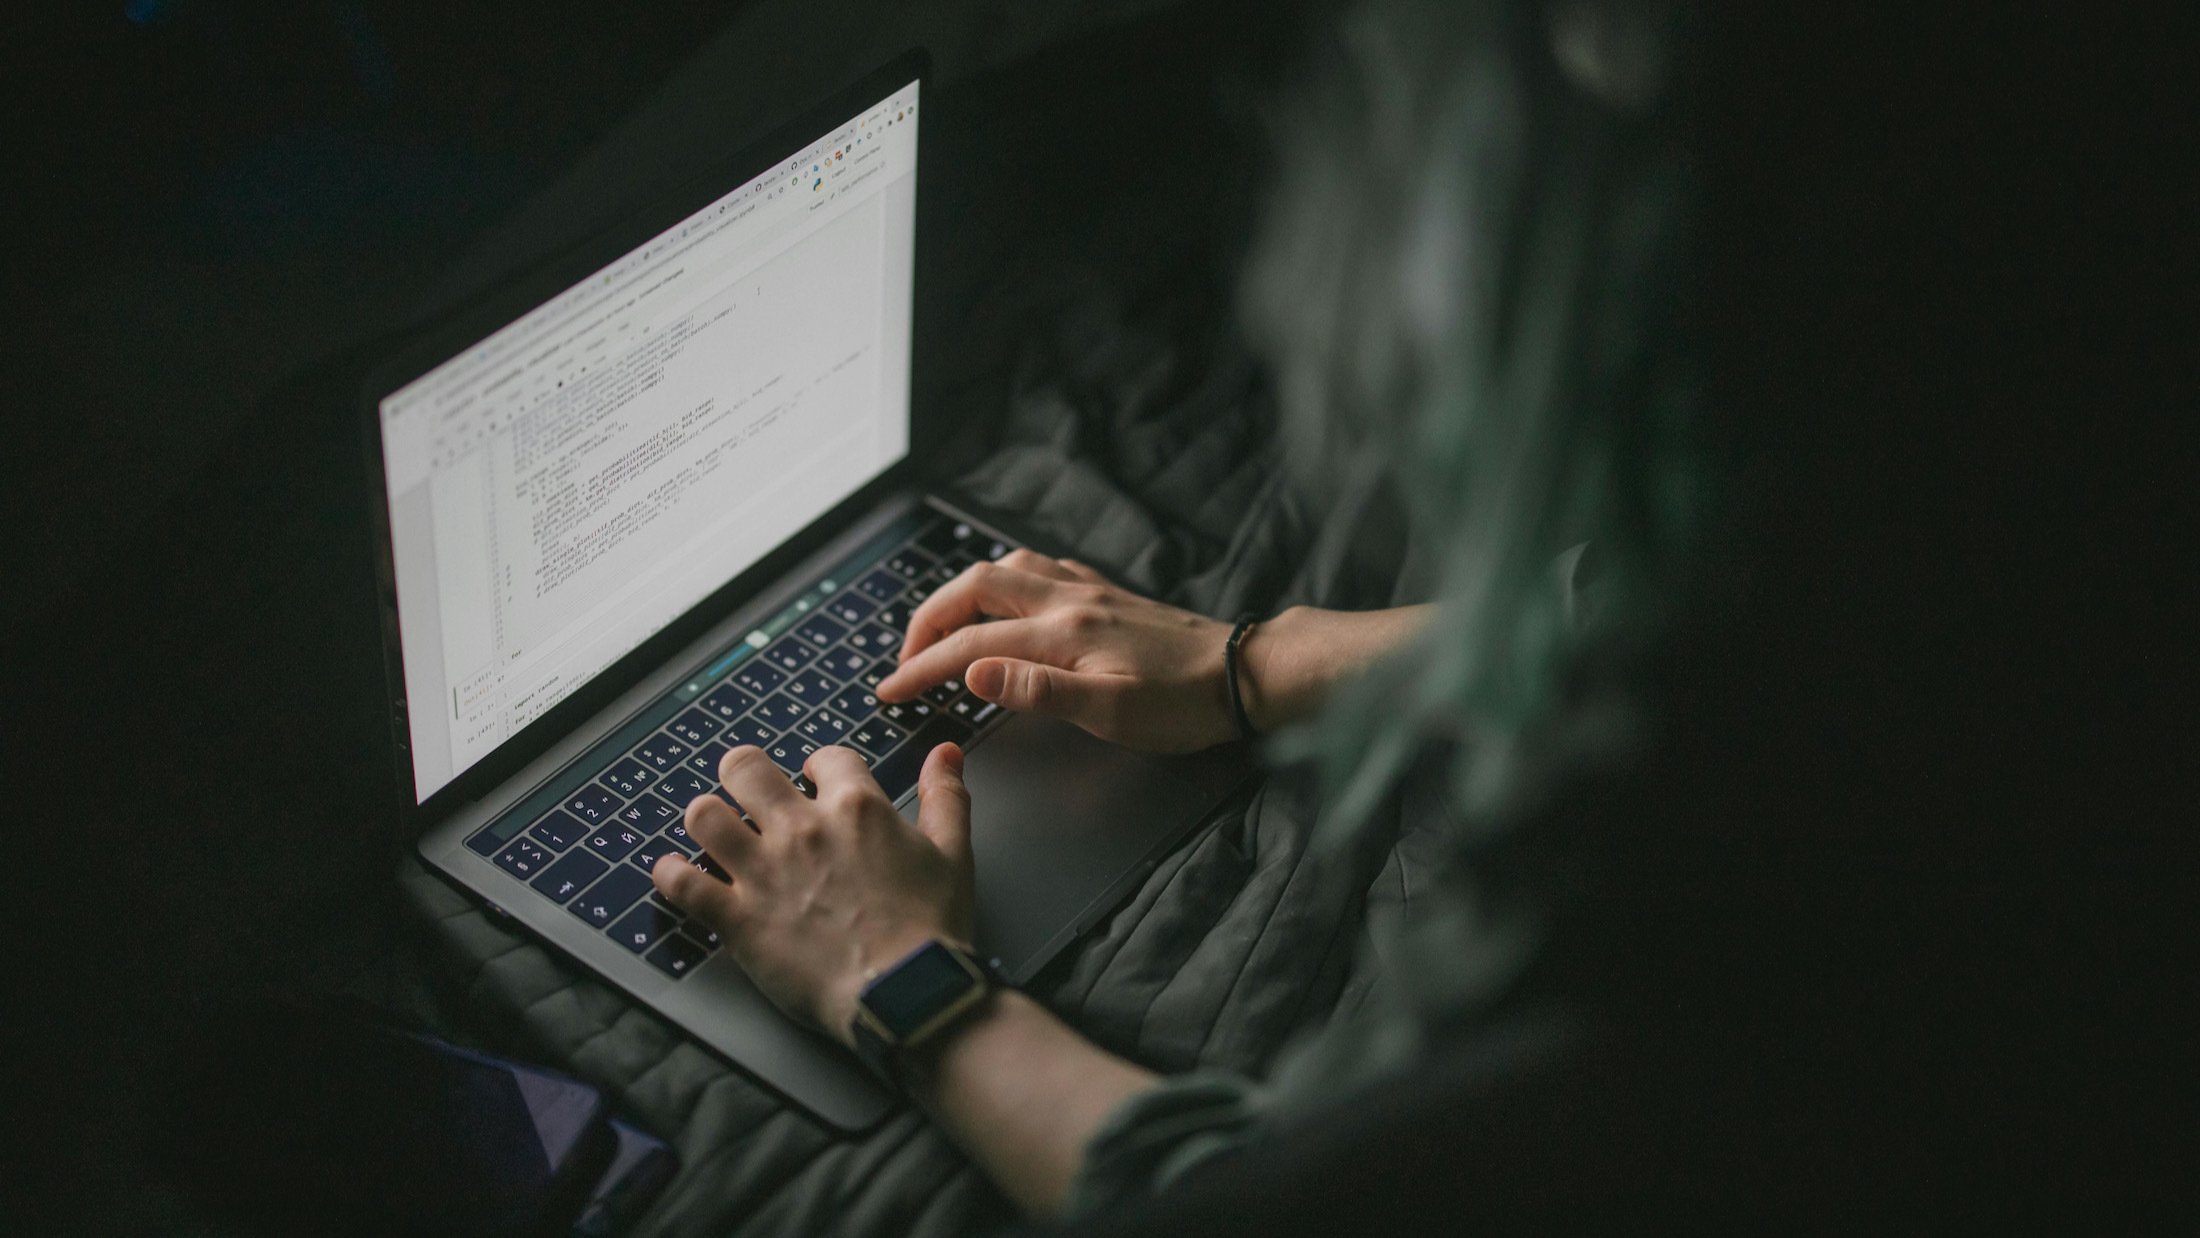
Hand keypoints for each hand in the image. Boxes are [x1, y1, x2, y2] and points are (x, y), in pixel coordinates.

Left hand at [650, 742, 974, 1047]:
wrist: (907, 992)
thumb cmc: (932, 930)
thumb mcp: (954, 854)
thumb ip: (947, 797)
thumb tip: (946, 753)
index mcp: (856, 808)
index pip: (826, 757)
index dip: (819, 766)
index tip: (815, 779)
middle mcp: (802, 829)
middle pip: (745, 768)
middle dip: (742, 773)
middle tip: (747, 791)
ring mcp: (764, 872)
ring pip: (704, 816)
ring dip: (705, 819)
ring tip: (712, 830)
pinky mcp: (737, 918)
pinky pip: (681, 884)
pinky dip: (669, 876)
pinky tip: (672, 873)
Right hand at [877, 550, 1238, 752]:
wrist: (1246, 673)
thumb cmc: (1184, 704)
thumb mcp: (1111, 712)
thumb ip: (1038, 691)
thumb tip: (973, 672)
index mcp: (1061, 632)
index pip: (970, 645)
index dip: (923, 668)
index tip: (891, 692)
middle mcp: (1069, 599)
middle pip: (975, 588)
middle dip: (930, 619)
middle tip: (907, 657)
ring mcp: (1090, 591)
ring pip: (1007, 570)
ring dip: (964, 593)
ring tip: (946, 627)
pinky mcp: (1109, 595)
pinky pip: (1045, 569)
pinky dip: (1010, 580)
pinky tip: (1013, 598)